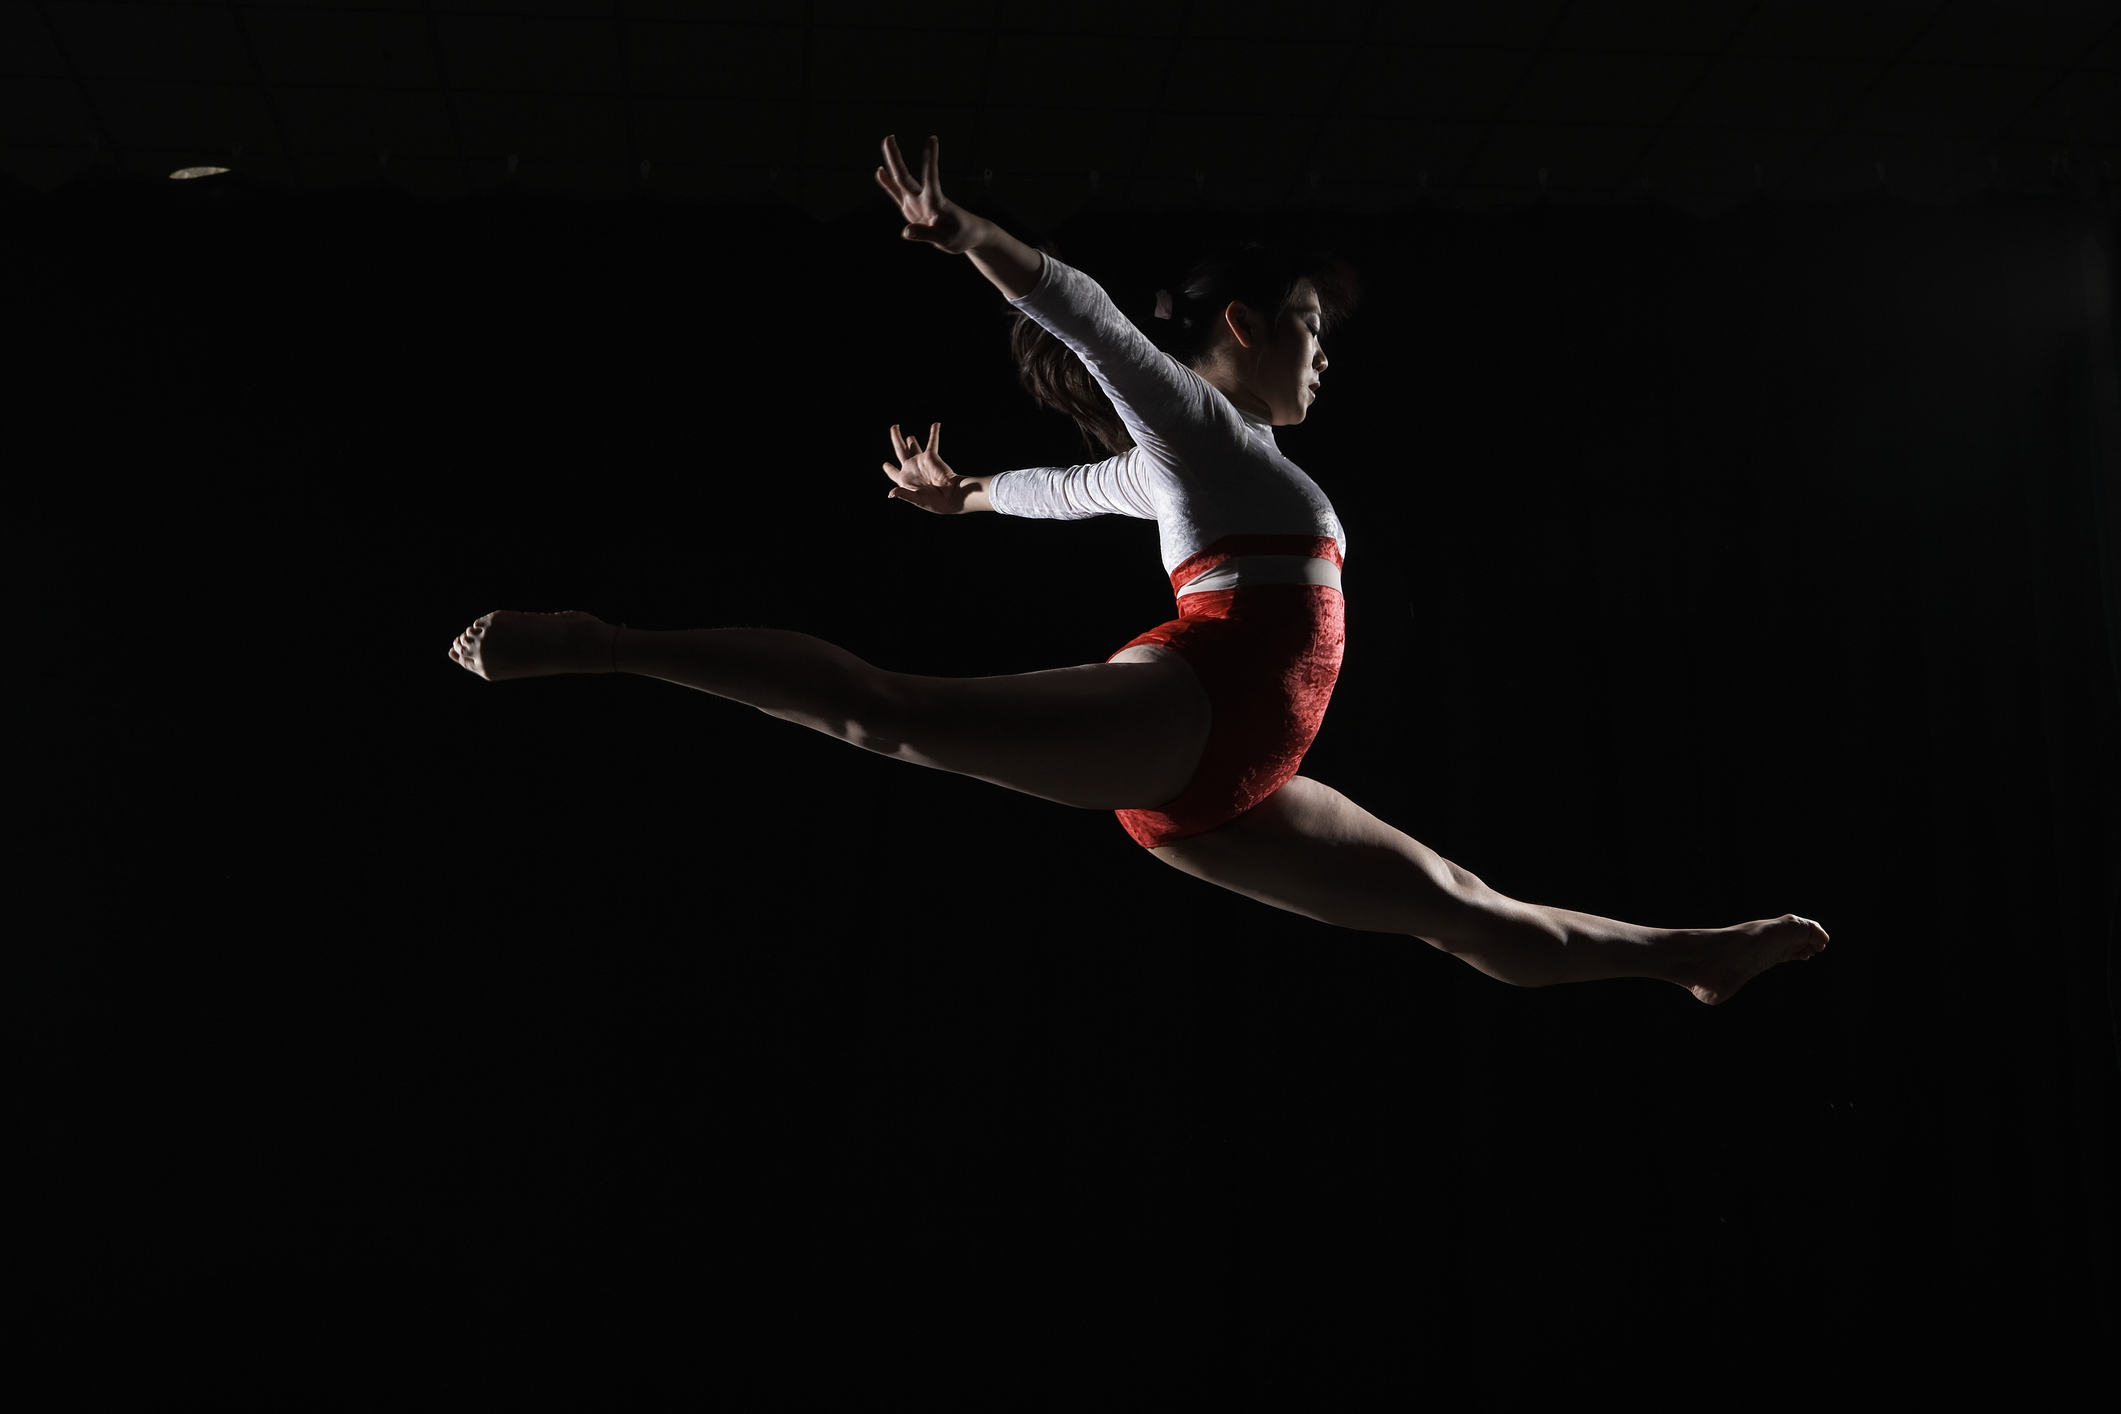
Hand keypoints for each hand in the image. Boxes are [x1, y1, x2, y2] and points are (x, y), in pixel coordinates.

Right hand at [876, 135, 982, 253]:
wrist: (965, 235)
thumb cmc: (959, 236)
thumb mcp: (945, 240)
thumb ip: (926, 234)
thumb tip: (905, 231)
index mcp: (935, 203)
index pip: (931, 178)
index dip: (930, 160)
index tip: (932, 139)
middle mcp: (923, 199)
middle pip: (906, 177)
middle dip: (896, 158)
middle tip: (888, 137)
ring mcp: (916, 203)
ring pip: (901, 181)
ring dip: (892, 163)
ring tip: (886, 143)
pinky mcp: (912, 209)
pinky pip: (897, 194)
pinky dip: (888, 184)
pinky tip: (880, 172)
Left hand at [881, 422, 974, 513]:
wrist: (951, 496)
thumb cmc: (935, 502)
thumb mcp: (917, 499)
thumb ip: (904, 494)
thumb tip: (891, 493)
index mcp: (906, 480)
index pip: (894, 473)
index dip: (889, 469)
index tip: (885, 465)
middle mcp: (912, 469)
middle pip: (901, 451)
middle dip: (897, 439)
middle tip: (894, 428)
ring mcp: (921, 461)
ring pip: (913, 446)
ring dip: (911, 440)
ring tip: (909, 436)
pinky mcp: (931, 457)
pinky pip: (932, 442)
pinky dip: (933, 433)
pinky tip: (936, 424)